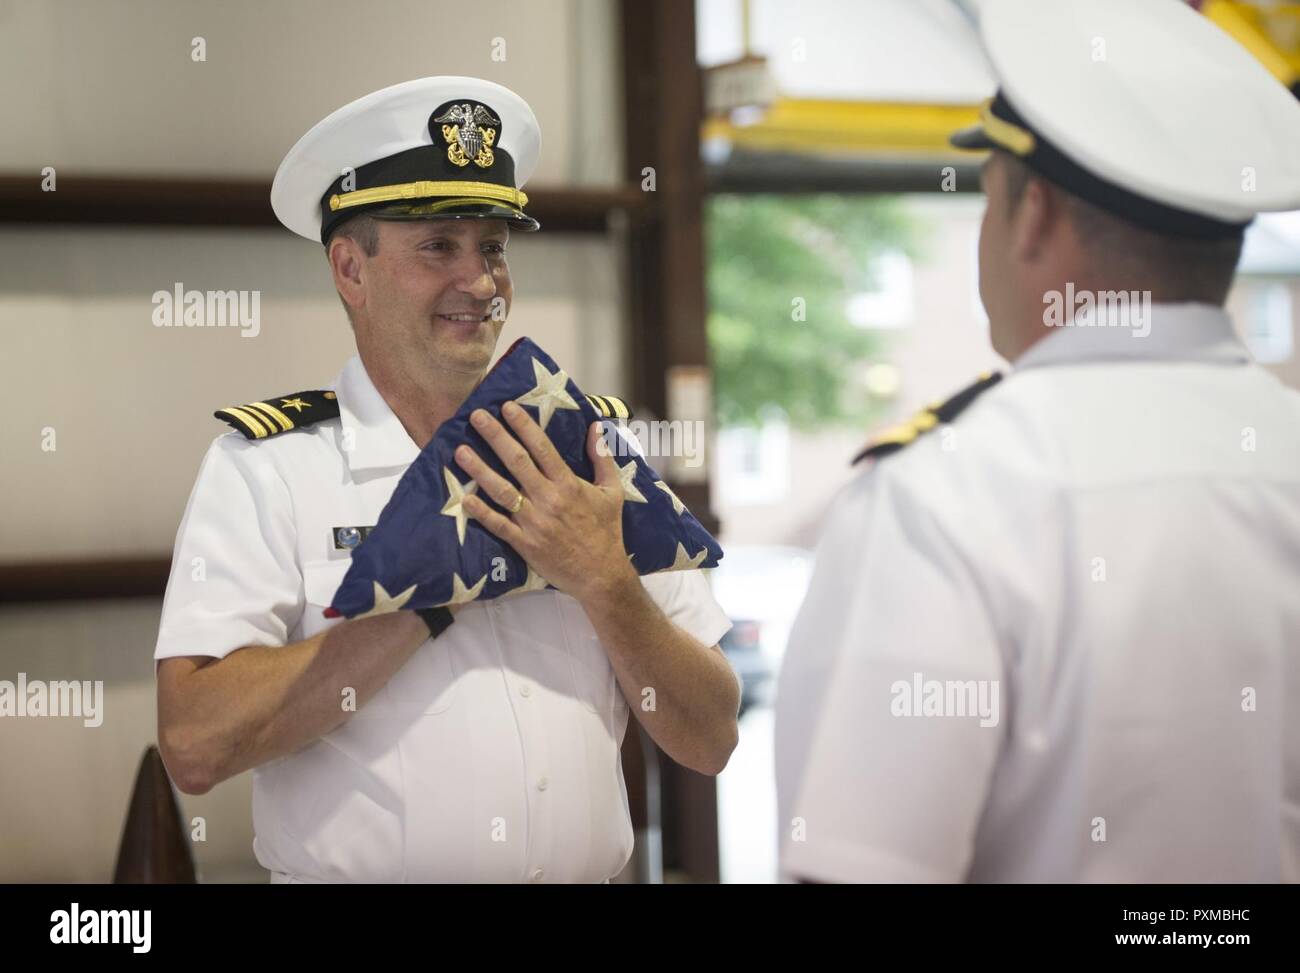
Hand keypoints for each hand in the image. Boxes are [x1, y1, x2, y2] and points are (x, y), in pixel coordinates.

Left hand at [455, 401, 637, 604]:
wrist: (601, 575)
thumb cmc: (607, 532)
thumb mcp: (612, 492)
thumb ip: (602, 458)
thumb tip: (595, 427)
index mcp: (568, 485)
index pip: (542, 448)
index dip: (524, 426)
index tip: (507, 407)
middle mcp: (548, 499)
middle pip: (517, 462)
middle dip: (495, 436)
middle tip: (476, 416)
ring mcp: (534, 522)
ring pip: (502, 491)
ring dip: (479, 470)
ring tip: (460, 452)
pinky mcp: (524, 544)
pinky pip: (498, 525)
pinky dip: (481, 512)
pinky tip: (465, 498)